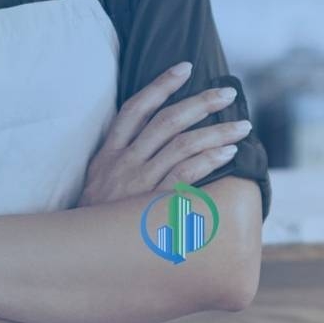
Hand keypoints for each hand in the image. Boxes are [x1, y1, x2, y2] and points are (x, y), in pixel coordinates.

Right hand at [76, 62, 250, 207]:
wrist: (80, 254)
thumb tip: (154, 139)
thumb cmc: (96, 221)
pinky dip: (209, 160)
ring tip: (242, 127)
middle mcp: (123, 163)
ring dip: (216, 132)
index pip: (135, 109)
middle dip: (201, 103)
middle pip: (167, 122)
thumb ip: (120, 160)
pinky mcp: (152, 206)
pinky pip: (186, 175)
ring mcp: (138, 184)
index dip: (160, 85)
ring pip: (183, 145)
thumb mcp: (98, 184)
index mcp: (108, 154)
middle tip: (229, 94)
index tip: (185, 67)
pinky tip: (229, 153)